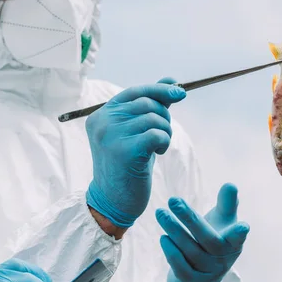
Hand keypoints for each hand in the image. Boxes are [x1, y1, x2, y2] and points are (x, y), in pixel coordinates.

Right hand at [85, 78, 186, 228]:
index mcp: (100, 115)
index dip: (159, 90)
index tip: (180, 93)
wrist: (113, 201)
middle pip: (146, 104)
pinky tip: (158, 152)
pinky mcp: (124, 151)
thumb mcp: (135, 132)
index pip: (134, 92)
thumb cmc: (126, 165)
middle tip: (163, 135)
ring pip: (153, 119)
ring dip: (165, 132)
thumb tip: (171, 80)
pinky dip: (164, 141)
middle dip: (163, 117)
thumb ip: (149, 106)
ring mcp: (110, 136)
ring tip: (159, 146)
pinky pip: (156, 134)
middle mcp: (102, 123)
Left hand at [156, 183, 249, 281]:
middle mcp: (222, 259)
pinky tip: (163, 237)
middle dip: (189, 219)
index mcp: (233, 243)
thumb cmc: (213, 240)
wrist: (200, 276)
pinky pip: (180, 266)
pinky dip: (171, 252)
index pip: (237, 237)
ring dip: (173, 230)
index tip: (243, 226)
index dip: (240, 233)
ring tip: (160, 213)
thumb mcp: (222, 222)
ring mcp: (207, 272)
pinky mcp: (191, 280)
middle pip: (207, 239)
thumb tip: (230, 185)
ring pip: (190, 251)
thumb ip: (226, 204)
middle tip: (173, 200)